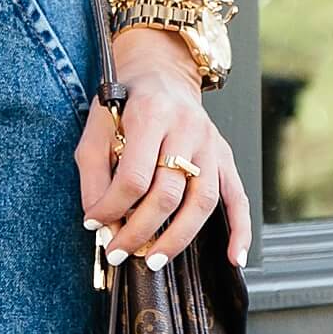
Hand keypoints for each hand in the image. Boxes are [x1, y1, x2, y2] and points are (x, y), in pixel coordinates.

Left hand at [74, 25, 251, 269]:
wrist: (160, 72)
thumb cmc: (125, 102)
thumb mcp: (96, 127)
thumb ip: (93, 173)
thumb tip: (97, 221)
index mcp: (150, 114)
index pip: (134, 175)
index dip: (112, 207)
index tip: (95, 226)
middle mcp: (186, 128)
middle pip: (169, 192)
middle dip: (141, 230)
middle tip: (120, 253)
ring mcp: (211, 143)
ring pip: (202, 200)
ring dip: (178, 238)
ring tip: (154, 260)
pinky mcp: (226, 156)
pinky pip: (238, 198)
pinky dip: (240, 230)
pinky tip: (235, 258)